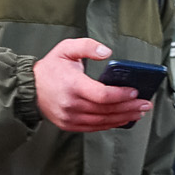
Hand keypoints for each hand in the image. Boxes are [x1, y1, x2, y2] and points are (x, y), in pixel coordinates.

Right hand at [35, 38, 151, 132]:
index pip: (102, 95)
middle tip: (146, 104)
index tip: (135, 92)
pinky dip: (111, 124)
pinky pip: (95, 127)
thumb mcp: (66, 49)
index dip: (121, 95)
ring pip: (103, 121)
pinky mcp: (70, 125)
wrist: (29, 89)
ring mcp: (70, 118)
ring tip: (139, 112)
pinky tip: (123, 119)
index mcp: (72, 85)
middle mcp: (71, 105)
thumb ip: (87, 46)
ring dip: (124, 117)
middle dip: (129, 107)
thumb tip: (107, 52)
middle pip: (107, 110)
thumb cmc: (50, 69)